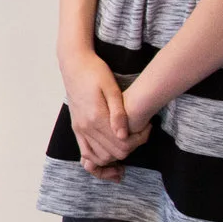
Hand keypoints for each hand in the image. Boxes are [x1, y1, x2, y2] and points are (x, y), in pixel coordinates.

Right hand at [60, 51, 142, 180]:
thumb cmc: (95, 72)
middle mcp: (85, 127)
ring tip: (129, 142)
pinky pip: (86, 153)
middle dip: (131, 148)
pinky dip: (99, 157)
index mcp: (96, 118)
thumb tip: (124, 135)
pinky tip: (111, 150)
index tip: (148, 127)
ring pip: (100, 157)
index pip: (122, 144)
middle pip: (113, 153)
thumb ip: (118, 113)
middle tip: (141, 133)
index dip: (140, 140)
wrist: (74, 64)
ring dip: (116, 155)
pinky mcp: (76, 128)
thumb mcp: (111, 88)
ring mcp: (79, 129)